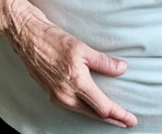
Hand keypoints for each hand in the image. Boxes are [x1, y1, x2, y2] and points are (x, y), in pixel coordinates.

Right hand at [4, 0, 136, 127]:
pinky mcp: (52, 95)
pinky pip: (74, 108)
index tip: (131, 119)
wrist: (29, 40)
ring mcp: (58, 97)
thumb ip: (104, 62)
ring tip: (115, 117)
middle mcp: (66, 95)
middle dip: (113, 119)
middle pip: (95, 114)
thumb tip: (123, 69)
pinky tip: (94, 108)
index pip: (103, 107)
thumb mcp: (83, 48)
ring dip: (100, 116)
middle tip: (128, 122)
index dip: (118, 114)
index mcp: (77, 83)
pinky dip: (87, 110)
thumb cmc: (55, 40)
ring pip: (84, 112)